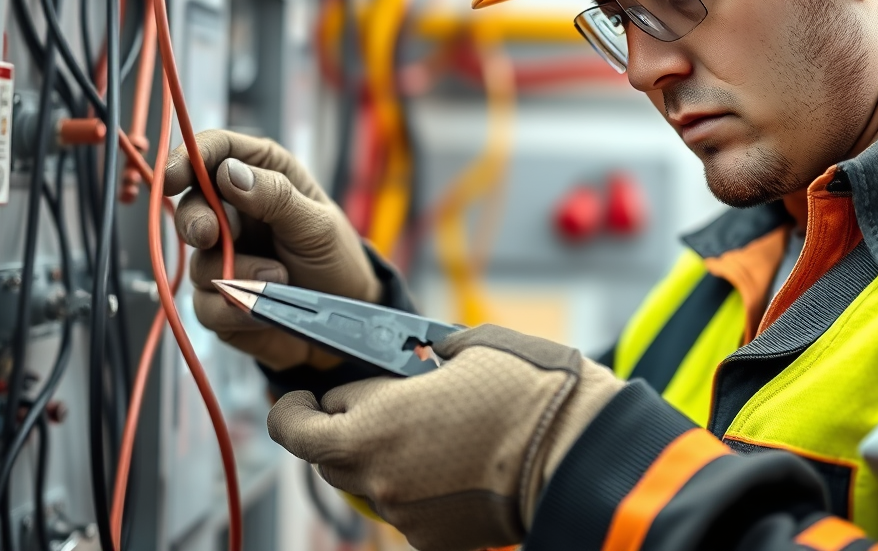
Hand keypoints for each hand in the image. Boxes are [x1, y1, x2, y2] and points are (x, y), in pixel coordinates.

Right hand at [164, 130, 381, 370]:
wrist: (341, 317)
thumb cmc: (336, 258)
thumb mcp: (317, 224)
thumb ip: (276, 197)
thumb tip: (228, 172)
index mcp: (262, 175)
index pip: (215, 151)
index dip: (187, 159)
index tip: (174, 178)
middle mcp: (235, 212)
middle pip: (191, 206)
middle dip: (196, 221)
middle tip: (209, 235)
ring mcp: (222, 256)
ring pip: (198, 262)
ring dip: (238, 273)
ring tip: (281, 277)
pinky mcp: (218, 298)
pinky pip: (205, 305)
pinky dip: (233, 309)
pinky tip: (264, 308)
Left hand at [266, 325, 624, 550]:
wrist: (579, 451)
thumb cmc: (528, 392)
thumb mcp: (469, 346)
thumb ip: (423, 352)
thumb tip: (419, 352)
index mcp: (373, 422)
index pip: (298, 423)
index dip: (301, 406)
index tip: (305, 399)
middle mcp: (378, 474)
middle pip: (327, 456)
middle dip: (343, 429)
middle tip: (379, 405)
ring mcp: (405, 514)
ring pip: (366, 484)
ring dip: (380, 458)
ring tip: (427, 432)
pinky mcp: (433, 540)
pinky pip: (405, 510)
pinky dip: (416, 488)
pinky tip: (451, 464)